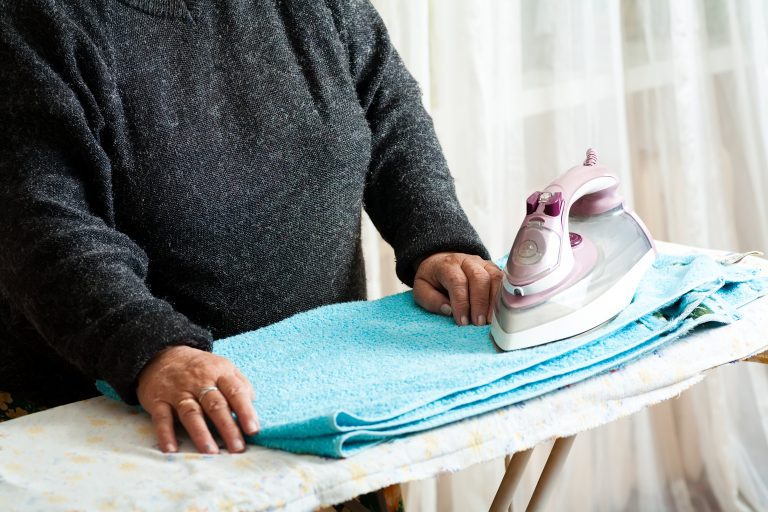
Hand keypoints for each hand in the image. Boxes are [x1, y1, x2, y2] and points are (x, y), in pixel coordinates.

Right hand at [137, 345, 258, 453]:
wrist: (162, 355)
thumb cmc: (200, 368)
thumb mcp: (223, 368)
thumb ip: (239, 385)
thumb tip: (253, 404)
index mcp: (219, 373)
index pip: (235, 392)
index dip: (245, 411)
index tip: (253, 430)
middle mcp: (199, 381)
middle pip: (215, 405)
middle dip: (227, 428)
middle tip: (237, 448)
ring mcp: (177, 391)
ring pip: (191, 413)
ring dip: (201, 433)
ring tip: (211, 452)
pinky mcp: (158, 400)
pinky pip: (162, 418)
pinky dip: (166, 434)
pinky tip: (172, 450)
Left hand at [413, 252, 502, 325]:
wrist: (442, 261)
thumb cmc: (433, 279)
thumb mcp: (421, 289)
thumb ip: (430, 300)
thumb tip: (448, 311)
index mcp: (447, 265)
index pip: (457, 282)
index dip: (461, 303)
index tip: (462, 322)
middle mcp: (467, 260)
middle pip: (479, 278)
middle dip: (480, 303)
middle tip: (478, 323)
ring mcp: (483, 263)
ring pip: (494, 278)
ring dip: (494, 301)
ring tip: (490, 321)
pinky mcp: (493, 268)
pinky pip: (503, 280)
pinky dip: (502, 297)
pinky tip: (500, 312)